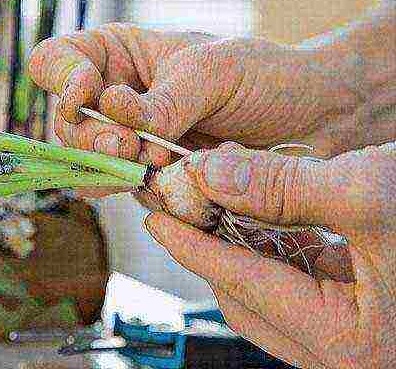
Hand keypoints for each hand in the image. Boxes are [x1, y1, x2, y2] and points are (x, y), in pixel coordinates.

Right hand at [28, 23, 373, 200]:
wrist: (315, 118)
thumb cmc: (264, 76)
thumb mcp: (210, 71)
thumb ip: (162, 101)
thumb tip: (114, 115)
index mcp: (121, 57)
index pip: (56, 62)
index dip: (60, 79)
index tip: (88, 93)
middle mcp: (119, 102)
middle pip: (67, 125)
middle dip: (91, 138)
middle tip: (128, 145)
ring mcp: (136, 144)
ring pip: (93, 166)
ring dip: (117, 169)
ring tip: (156, 161)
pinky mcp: (158, 179)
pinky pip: (134, 193)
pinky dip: (150, 192)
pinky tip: (179, 182)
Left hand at [144, 142, 395, 367]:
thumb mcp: (370, 192)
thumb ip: (284, 188)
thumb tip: (212, 174)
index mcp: (347, 339)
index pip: (239, 282)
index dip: (191, 245)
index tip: (156, 217)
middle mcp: (348, 353)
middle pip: (248, 296)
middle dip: (210, 248)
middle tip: (179, 207)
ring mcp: (357, 337)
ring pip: (272, 293)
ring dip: (242, 250)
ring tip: (213, 207)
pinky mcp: (366, 314)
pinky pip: (302, 288)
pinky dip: (278, 254)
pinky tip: (264, 221)